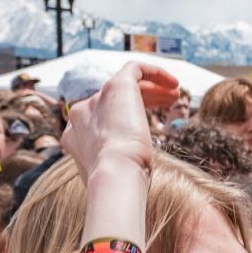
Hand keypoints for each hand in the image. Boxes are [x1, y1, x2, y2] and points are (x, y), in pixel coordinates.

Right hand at [61, 62, 170, 176]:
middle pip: (113, 100)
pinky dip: (155, 72)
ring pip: (126, 84)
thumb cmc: (118, 184)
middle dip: (143, 100)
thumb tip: (132, 174)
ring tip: (175, 96)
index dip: (126, 119)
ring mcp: (96, 99)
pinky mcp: (115, 86)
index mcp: (76, 137)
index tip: (150, 127)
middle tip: (167, 105)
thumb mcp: (113, 176)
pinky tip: (173, 83)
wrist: (114, 175)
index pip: (102, 118)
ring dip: (152, 89)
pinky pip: (135, 68)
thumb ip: (115, 167)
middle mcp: (82, 115)